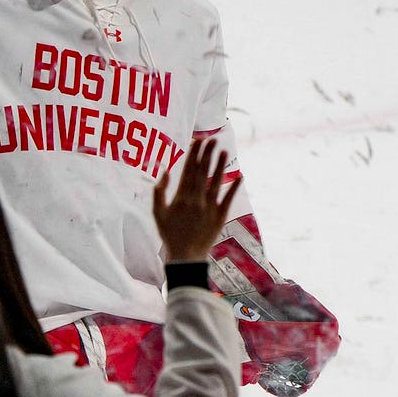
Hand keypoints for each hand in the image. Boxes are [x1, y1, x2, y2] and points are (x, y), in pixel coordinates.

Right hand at [153, 139, 239, 261]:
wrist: (186, 257)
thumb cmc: (170, 235)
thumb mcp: (157, 214)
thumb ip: (159, 192)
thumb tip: (165, 172)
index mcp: (181, 197)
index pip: (188, 170)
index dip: (193, 154)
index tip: (197, 141)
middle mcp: (196, 200)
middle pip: (202, 172)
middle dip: (207, 154)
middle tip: (212, 139)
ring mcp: (209, 208)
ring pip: (215, 182)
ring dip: (220, 166)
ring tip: (223, 151)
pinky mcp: (220, 217)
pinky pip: (228, 199)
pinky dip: (234, 187)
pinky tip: (240, 176)